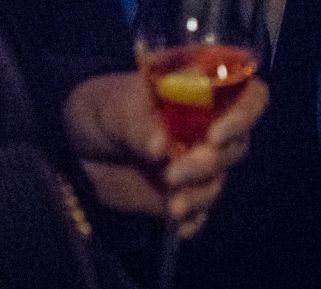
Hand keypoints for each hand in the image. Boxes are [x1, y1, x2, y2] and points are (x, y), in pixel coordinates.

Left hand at [62, 71, 268, 235]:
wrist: (71, 148)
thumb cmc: (100, 109)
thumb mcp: (112, 107)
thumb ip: (137, 123)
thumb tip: (161, 146)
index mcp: (201, 93)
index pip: (248, 96)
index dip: (243, 114)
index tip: (216, 134)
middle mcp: (208, 127)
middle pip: (236, 144)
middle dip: (211, 162)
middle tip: (174, 172)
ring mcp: (195, 162)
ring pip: (218, 179)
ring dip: (201, 193)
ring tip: (172, 204)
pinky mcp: (181, 194)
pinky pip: (199, 210)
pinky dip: (193, 220)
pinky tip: (180, 226)